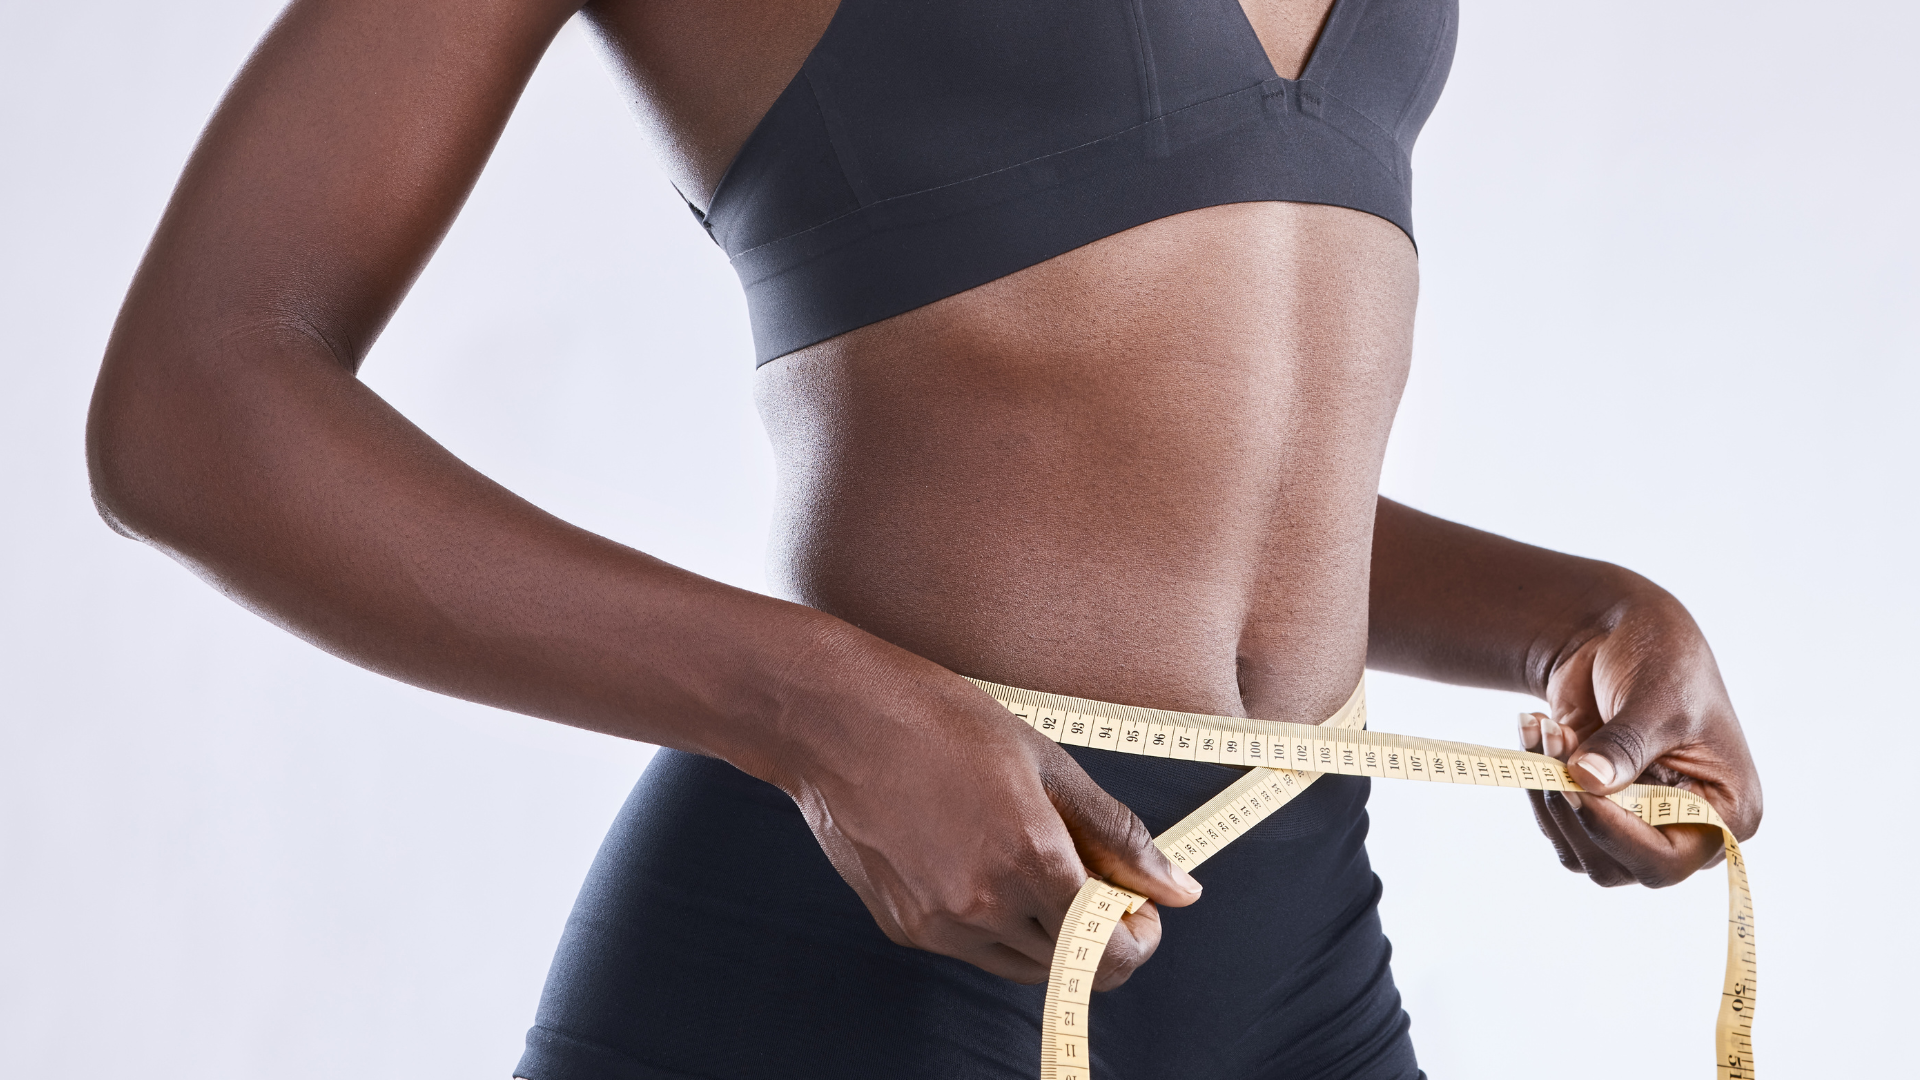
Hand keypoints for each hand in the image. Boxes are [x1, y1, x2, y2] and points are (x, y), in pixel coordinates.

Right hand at [761, 624, 1202, 987]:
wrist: (836, 722)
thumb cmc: (941, 723)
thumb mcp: (1048, 763)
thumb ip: (1118, 835)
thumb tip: (1179, 888)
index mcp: (1031, 860)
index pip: (1112, 954)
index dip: (1138, 935)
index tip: (1136, 904)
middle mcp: (984, 907)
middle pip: (1071, 969)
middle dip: (1096, 934)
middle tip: (1091, 879)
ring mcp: (939, 925)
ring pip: (1022, 965)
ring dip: (1046, 933)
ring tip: (1030, 862)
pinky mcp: (904, 928)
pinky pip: (972, 949)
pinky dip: (994, 923)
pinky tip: (979, 860)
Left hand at [1516, 589, 1761, 886]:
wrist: (1623, 633)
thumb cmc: (1663, 659)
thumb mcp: (1655, 699)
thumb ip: (1625, 746)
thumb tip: (1586, 783)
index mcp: (1727, 814)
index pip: (1667, 861)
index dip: (1616, 835)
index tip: (1575, 788)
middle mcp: (1685, 831)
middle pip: (1615, 866)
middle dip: (1573, 809)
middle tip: (1555, 744)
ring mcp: (1637, 824)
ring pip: (1575, 849)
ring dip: (1546, 790)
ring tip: (1545, 727)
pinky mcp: (1596, 808)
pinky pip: (1554, 821)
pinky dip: (1534, 779)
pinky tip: (1537, 730)